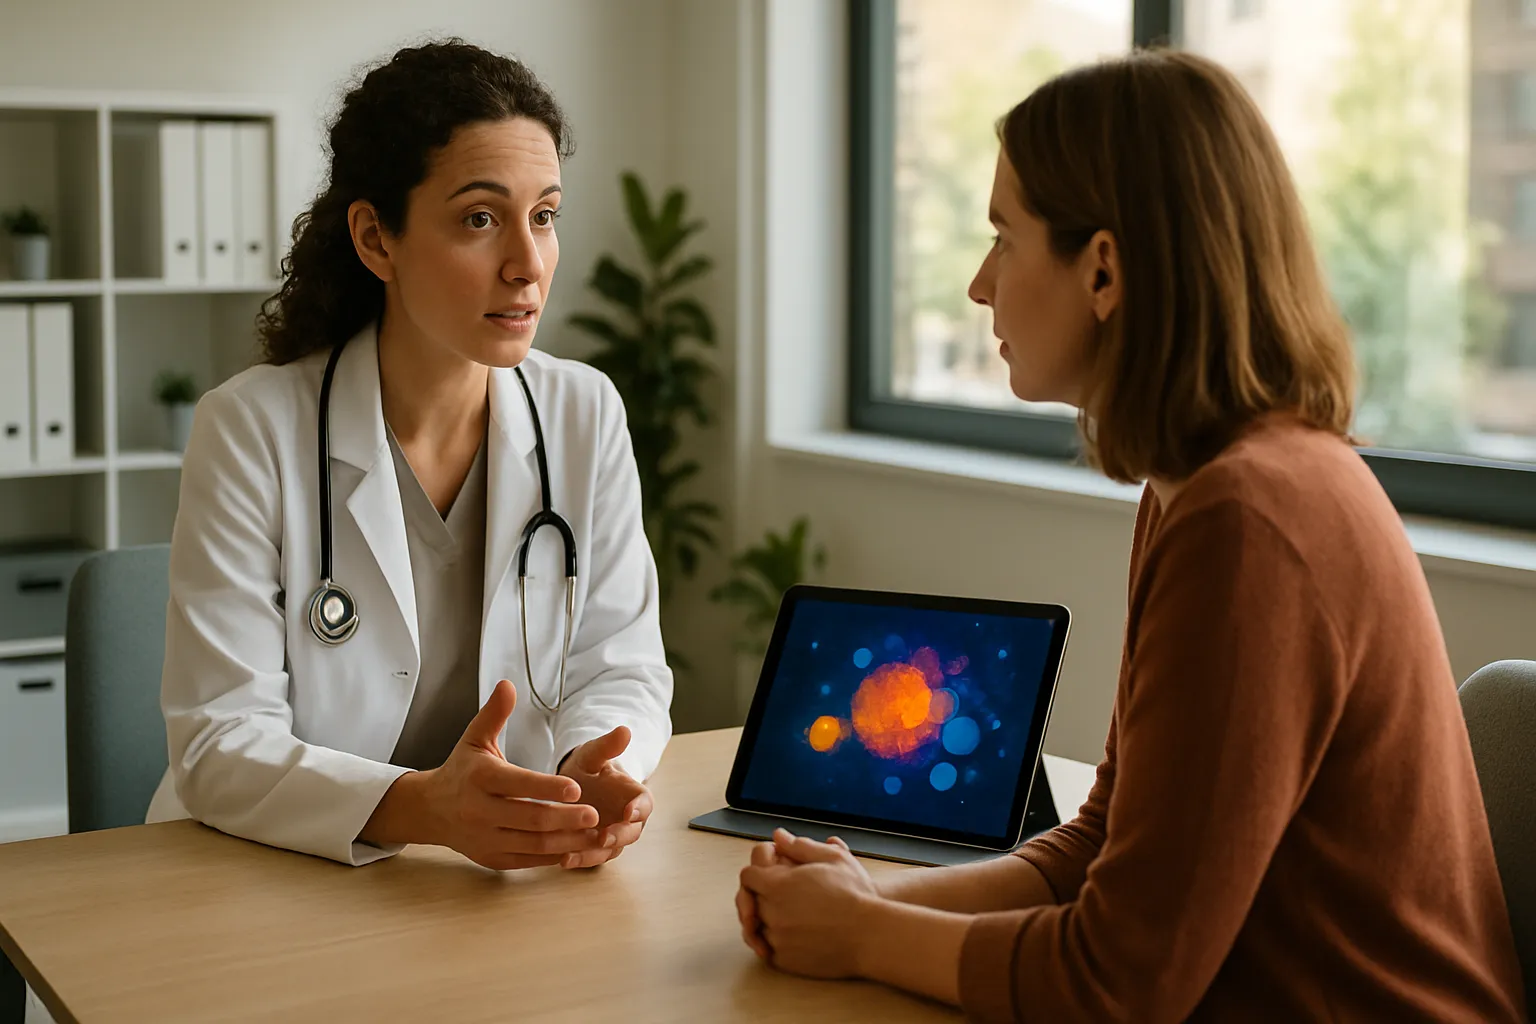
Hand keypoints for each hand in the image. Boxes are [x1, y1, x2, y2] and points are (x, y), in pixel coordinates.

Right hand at [400, 680, 611, 869]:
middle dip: (565, 818)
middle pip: (530, 818)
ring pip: (533, 844)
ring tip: (595, 834)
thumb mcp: (474, 739)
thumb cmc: (462, 770)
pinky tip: (577, 849)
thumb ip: (494, 714)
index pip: (519, 784)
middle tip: (595, 815)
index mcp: (481, 778)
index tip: (577, 787)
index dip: (548, 787)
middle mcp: (481, 811)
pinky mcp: (493, 858)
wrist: (431, 810)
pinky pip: (528, 860)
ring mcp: (486, 838)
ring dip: (566, 841)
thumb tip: (509, 684)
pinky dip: (553, 857)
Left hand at [557, 726, 653, 868]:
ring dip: (594, 854)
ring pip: (609, 850)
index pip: (645, 805)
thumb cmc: (588, 768)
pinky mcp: (594, 849)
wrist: (573, 785)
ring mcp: (612, 836)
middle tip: (603, 837)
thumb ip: (608, 746)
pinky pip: (590, 857)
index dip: (639, 809)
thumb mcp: (593, 755)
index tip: (629, 812)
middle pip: (630, 833)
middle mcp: (628, 821)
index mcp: (635, 797)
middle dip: (618, 836)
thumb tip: (624, 730)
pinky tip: (563, 860)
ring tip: (575, 854)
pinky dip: (580, 860)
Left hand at [738, 829, 881, 978]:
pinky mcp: (784, 960)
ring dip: (768, 919)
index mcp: (777, 885)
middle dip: (763, 895)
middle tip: (784, 896)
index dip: (760, 872)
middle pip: (751, 901)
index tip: (772, 874)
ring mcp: (777, 939)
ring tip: (792, 915)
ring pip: (758, 927)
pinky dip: (776, 942)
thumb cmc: (855, 895)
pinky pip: (769, 949)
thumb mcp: (833, 859)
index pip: (748, 876)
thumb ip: (800, 846)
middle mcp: (772, 912)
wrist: (870, 935)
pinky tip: (795, 934)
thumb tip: (778, 836)